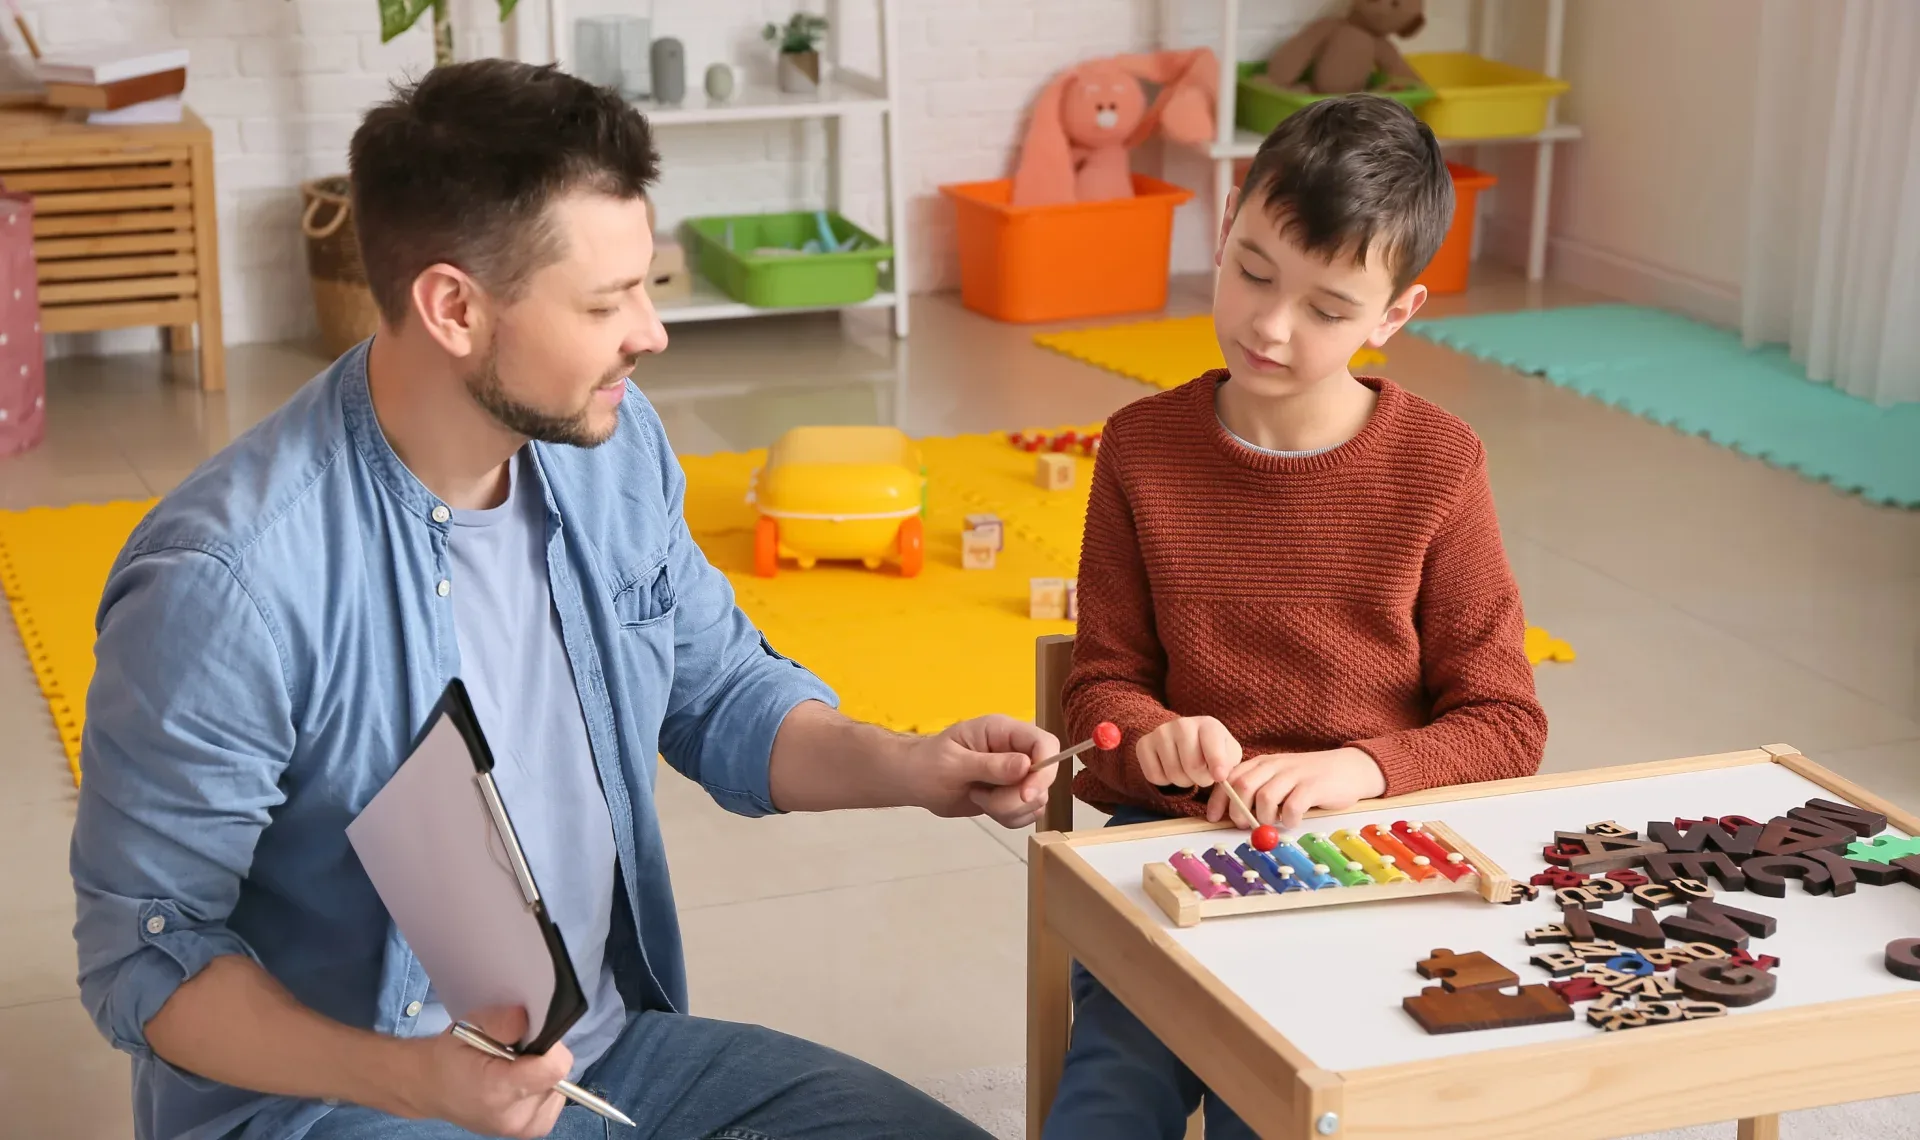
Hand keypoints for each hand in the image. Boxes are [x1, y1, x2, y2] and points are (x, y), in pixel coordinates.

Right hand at [395, 1007, 571, 1138]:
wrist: (431, 1088)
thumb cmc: (450, 1056)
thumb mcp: (470, 1025)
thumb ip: (502, 1021)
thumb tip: (530, 1019)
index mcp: (497, 1090)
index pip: (553, 1069)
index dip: (550, 1047)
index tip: (533, 1038)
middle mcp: (512, 1116)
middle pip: (558, 1078)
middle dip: (543, 1059)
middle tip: (516, 1053)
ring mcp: (520, 1129)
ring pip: (559, 1090)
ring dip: (543, 1075)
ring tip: (514, 1069)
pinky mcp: (528, 1131)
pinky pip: (553, 1103)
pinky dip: (543, 1089)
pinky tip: (521, 1082)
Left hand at [904, 714, 1058, 828]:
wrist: (914, 781)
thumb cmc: (927, 763)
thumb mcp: (954, 763)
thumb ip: (990, 765)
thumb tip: (1026, 765)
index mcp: (1003, 731)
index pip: (1044, 743)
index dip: (1045, 769)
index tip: (1026, 794)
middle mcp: (1015, 750)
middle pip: (1044, 777)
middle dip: (1017, 798)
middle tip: (984, 798)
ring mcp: (1016, 774)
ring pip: (1037, 800)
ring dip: (1008, 809)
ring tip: (978, 797)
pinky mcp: (1011, 795)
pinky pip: (1026, 813)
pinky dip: (1008, 818)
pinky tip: (983, 805)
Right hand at [1134, 716, 1241, 791]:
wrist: (1184, 738)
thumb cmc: (1211, 749)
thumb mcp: (1228, 754)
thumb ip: (1229, 764)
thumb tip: (1219, 776)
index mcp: (1208, 724)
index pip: (1212, 746)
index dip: (1217, 764)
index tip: (1219, 777)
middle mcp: (1182, 724)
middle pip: (1192, 766)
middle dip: (1201, 779)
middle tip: (1202, 776)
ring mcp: (1160, 732)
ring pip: (1173, 773)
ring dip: (1183, 781)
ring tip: (1187, 772)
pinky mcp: (1143, 744)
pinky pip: (1154, 775)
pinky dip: (1164, 781)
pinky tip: (1170, 769)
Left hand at [1205, 747, 1386, 829]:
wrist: (1349, 768)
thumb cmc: (1310, 779)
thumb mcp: (1279, 778)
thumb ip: (1258, 790)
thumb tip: (1233, 815)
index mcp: (1263, 764)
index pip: (1231, 778)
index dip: (1219, 799)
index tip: (1213, 818)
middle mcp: (1275, 766)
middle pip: (1243, 787)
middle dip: (1239, 812)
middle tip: (1246, 826)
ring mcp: (1294, 774)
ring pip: (1265, 797)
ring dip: (1264, 817)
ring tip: (1274, 822)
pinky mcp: (1314, 786)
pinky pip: (1292, 806)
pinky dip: (1288, 819)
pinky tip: (1293, 821)